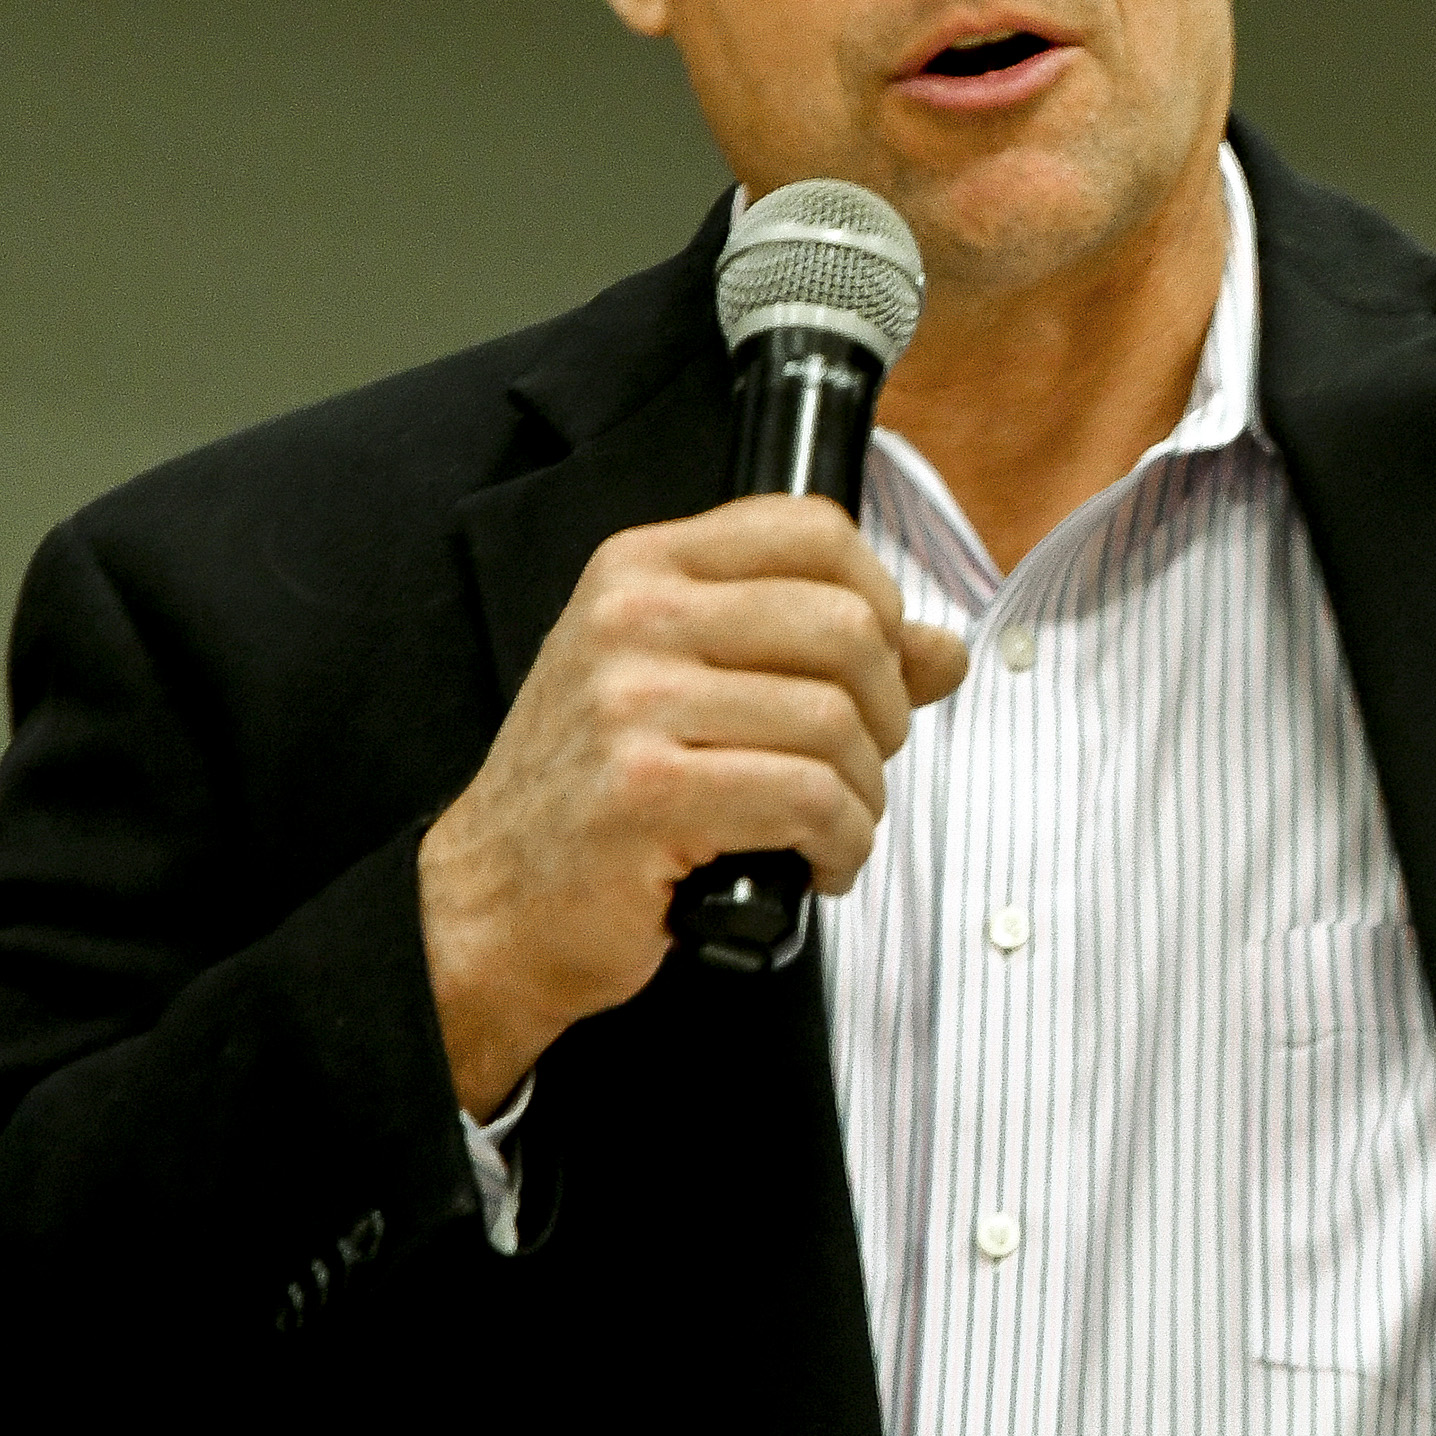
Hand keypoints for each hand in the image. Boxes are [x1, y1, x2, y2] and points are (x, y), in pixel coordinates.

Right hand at [415, 494, 968, 1108]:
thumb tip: (947, 650)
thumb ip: (813, 651)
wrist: (488, 907)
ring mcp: (631, 704)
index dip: (879, 598)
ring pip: (836, 720)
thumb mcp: (687, 688)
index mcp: (642, 568)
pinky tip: (818, 864)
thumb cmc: (596, 795)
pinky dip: (843, 842)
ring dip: (864, 792)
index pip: (811, 529)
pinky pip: (810, 799)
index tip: (875, 666)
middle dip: (885, 709)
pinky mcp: (647, 793)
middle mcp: (632, 618)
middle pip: (845, 624)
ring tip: (833, 824)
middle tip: (859, 763)